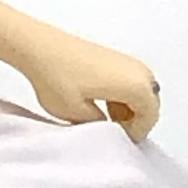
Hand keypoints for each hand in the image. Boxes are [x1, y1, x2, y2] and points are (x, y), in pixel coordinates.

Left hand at [1, 26, 161, 143]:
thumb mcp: (78, 115)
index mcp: (135, 84)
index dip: (136, 133)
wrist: (37, 47)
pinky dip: (121, 94)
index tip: (120, 140)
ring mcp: (125, 60)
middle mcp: (136, 69)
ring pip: (140, 91)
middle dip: (134, 120)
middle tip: (113, 131)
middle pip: (149, 103)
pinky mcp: (113, 56)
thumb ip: (102, 127)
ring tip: (103, 118)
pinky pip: (130, 80)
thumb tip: (109, 129)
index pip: (150, 117)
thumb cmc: (56, 76)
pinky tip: (100, 102)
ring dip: (128, 107)